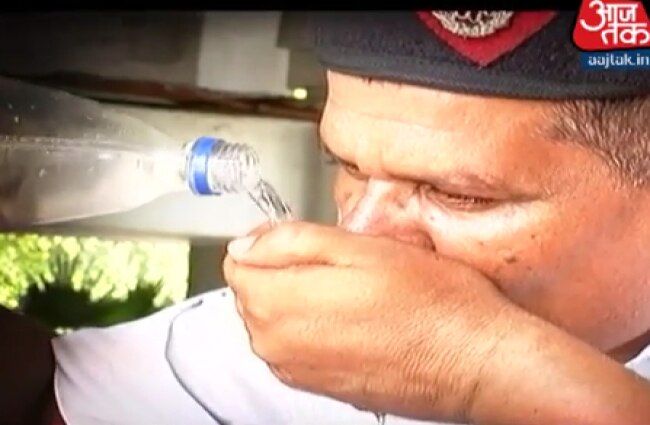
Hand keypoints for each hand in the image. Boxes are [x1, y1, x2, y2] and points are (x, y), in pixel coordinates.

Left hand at [223, 221, 521, 421]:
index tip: (302, 239)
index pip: (236, 262)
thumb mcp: (359, 246)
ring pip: (275, 316)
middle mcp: (277, 345)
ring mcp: (297, 370)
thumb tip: (247, 243)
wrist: (471, 361)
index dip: (269, 241)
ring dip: (303, 297)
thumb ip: (290, 241)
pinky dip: (316, 325)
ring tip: (356, 289)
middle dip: (285, 269)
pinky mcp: (319, 384)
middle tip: (341, 262)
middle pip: (253, 291)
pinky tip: (358, 316)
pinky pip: (297, 343)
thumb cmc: (429, 303)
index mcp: (277, 304)